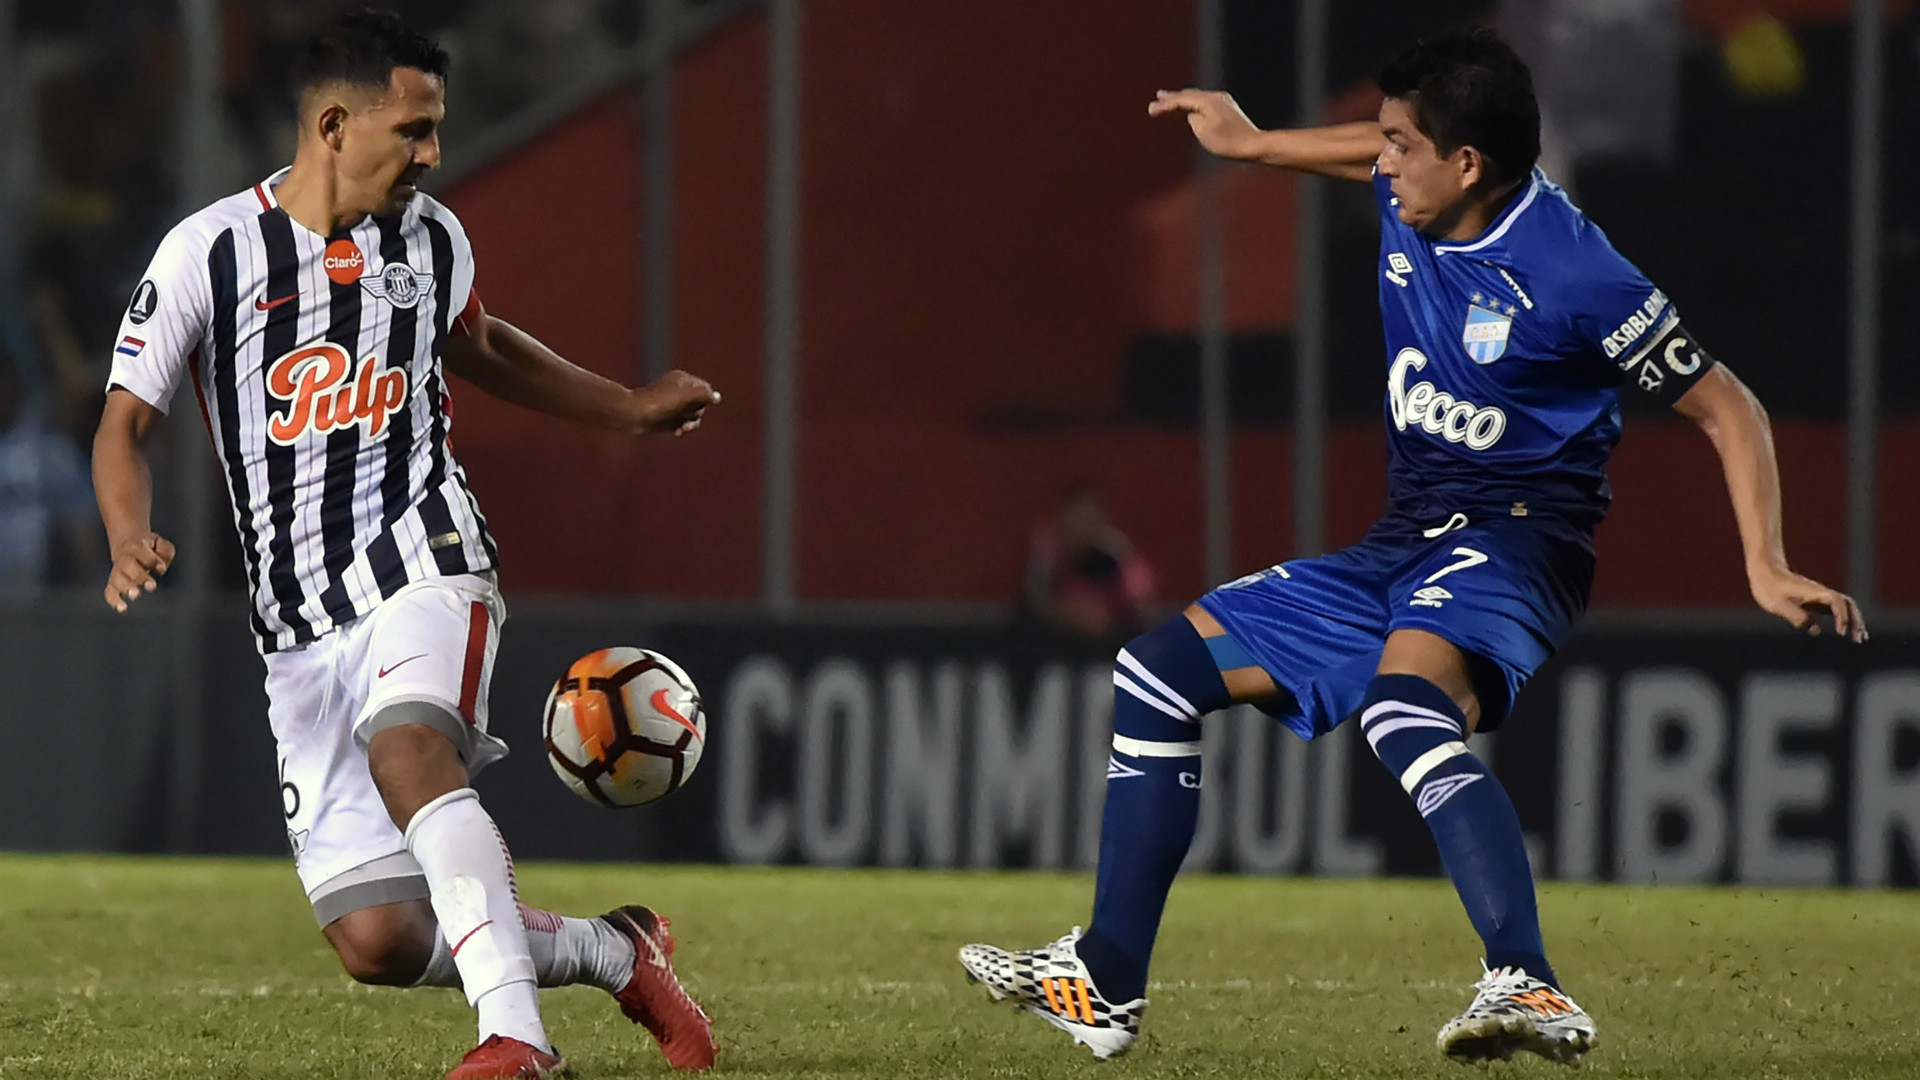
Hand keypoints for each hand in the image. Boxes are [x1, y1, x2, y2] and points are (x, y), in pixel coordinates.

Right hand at [105, 532, 174, 612]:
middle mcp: (125, 558)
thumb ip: (164, 551)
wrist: (124, 539)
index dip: (153, 561)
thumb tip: (161, 566)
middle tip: (151, 586)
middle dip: (139, 576)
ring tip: (135, 596)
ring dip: (126, 588)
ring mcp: (118, 570)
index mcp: (137, 547)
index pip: (144, 554)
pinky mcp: (115, 581)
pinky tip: (122, 608)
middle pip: (128, 566)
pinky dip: (114, 600)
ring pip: (117, 579)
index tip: (161, 567)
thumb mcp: (160, 542)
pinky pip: (110, 591)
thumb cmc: (147, 545)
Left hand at [630, 369, 719, 435]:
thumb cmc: (658, 402)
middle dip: (697, 413)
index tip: (698, 406)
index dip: (705, 399)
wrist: (632, 414)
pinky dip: (683, 429)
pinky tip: (677, 433)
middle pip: (701, 404)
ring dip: (691, 424)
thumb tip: (717, 398)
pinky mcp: (668, 419)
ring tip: (682, 429)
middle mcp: (679, 391)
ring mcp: (673, 406)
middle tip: (687, 417)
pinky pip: (683, 424)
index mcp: (682, 380)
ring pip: (693, 416)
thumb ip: (703, 394)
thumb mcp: (684, 396)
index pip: (705, 389)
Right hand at [1147, 88, 1261, 159]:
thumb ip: (1194, 120)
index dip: (1165, 105)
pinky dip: (1195, 104)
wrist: (1253, 145)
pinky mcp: (1229, 109)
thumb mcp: (1204, 133)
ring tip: (1172, 100)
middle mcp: (1216, 97)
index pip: (1181, 100)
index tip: (1151, 110)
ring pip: (1198, 98)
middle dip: (1173, 97)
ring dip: (1184, 99)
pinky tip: (1193, 108)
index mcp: (1208, 101)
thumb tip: (1194, 115)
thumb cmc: (1229, 142)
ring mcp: (1224, 102)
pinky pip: (1206, 103)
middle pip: (1189, 95)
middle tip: (1158, 96)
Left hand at [1749, 565, 1866, 641]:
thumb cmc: (1769, 587)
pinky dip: (1844, 620)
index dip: (1842, 616)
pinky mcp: (1816, 601)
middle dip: (1856, 621)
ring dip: (1854, 621)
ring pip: (1845, 607)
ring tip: (1859, 639)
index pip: (1836, 602)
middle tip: (1858, 639)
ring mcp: (1820, 597)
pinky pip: (1836, 610)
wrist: (1765, 572)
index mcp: (1814, 592)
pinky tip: (1845, 633)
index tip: (1840, 632)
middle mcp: (1821, 593)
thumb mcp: (1777, 604)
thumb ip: (1795, 616)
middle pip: (1848, 604)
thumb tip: (1815, 630)